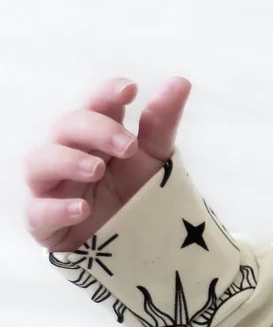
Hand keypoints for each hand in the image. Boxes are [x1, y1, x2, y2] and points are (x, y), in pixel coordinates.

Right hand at [23, 75, 190, 251]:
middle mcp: (68, 154)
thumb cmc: (137, 194)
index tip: (130, 90)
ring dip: (67, 161)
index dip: (106, 94)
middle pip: (66, 128)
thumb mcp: (154, 159)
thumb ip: (162, 123)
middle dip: (96, 130)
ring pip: (39, 162)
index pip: (94, 105)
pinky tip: (82, 209)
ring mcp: (51, 187)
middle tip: (129, 145)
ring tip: (97, 169)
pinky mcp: (44, 222)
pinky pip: (37, 211)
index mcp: (96, 136)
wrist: (134, 245)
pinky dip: (57, 208)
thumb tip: (180, 81)